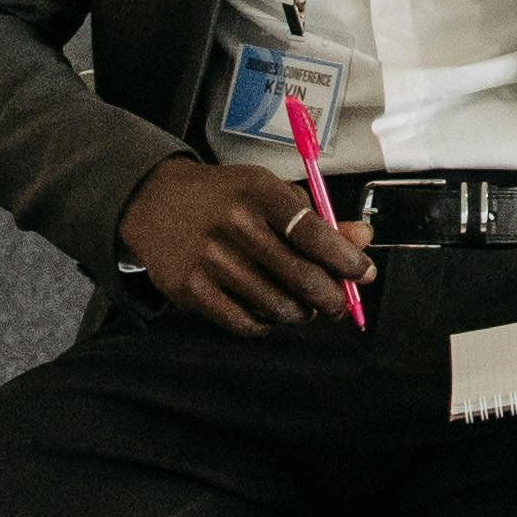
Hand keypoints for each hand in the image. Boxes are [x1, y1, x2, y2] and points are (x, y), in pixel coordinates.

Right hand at [119, 156, 375, 337]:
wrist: (153, 202)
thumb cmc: (223, 198)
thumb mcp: (269, 192)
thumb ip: (317, 219)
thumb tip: (363, 240)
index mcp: (259, 192)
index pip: (315, 234)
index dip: (346, 260)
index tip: (363, 273)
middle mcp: (234, 224)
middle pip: (302, 277)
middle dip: (332, 298)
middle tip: (339, 303)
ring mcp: (210, 259)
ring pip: (278, 306)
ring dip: (300, 313)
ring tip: (302, 306)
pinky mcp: (190, 289)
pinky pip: (245, 323)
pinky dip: (266, 324)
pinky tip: (268, 311)